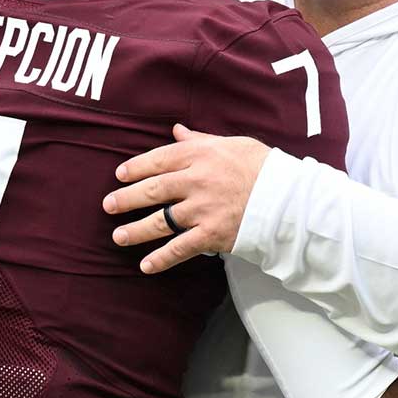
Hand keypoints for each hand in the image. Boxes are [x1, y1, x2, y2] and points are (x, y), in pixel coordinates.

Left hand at [103, 124, 269, 273]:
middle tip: (108, 205)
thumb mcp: (232, 144)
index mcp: (200, 155)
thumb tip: (176, 132)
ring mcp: (202, 210)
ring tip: (118, 236)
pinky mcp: (211, 235)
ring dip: (135, 231)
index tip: (120, 175)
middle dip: (126, 199)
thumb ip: (199, 140)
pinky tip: (145, 265)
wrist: (289, 198)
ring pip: (160, 221)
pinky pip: (180, 248)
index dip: (135, 168)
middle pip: (152, 190)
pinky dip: (161, 259)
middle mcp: (196, 181)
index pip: (158, 159)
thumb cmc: (262, 167)